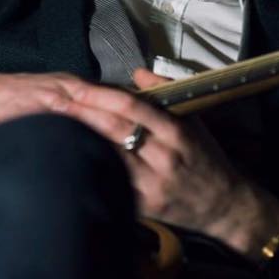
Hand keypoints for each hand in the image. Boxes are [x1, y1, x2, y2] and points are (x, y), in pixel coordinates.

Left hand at [60, 68, 278, 256]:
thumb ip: (165, 94)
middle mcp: (164, 157)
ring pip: (111, 157)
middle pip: (117, 131)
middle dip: (83, 115)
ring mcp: (153, 184)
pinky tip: (72, 159)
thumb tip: (137, 72)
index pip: (134, 108)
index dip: (102, 96)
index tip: (76, 88)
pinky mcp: (145, 206)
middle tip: (54, 103)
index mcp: (176, 132)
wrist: (223, 205)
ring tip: (54, 127)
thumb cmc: (206, 158)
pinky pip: (114, 183)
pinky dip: (93, 169)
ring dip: (81, 141)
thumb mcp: (193, 121)